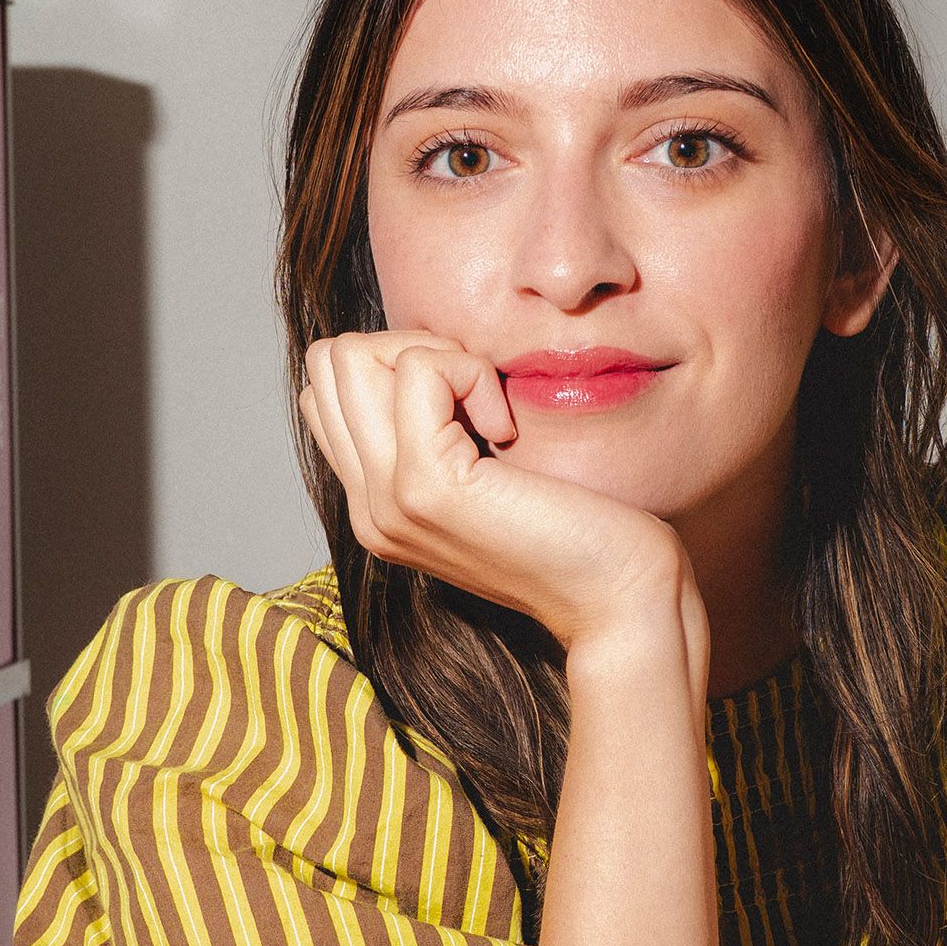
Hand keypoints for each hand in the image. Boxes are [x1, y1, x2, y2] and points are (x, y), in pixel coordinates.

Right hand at [297, 330, 696, 656]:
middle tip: (477, 396)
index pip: (329, 390)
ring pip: (351, 356)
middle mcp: (367, 508)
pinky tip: (506, 429)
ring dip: (434, 356)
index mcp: (377, 505)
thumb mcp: (491, 474)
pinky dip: (470, 373)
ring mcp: (386, 501)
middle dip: (408, 347)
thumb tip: (427, 359)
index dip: (399, 365)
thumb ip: (443, 433)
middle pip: (329, 364)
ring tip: (488, 410)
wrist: (617, 598)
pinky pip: (418, 369)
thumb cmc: (582, 530)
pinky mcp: (424, 487)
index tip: (469, 406)